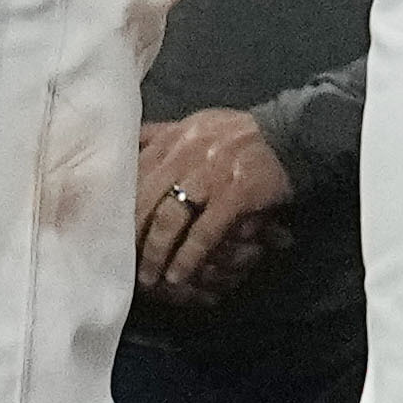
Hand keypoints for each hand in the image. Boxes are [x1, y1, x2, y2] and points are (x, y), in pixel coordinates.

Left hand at [133, 106, 296, 299]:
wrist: (294, 134)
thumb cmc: (240, 134)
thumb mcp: (197, 124)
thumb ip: (160, 135)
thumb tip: (124, 145)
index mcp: (175, 136)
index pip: (133, 173)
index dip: (117, 206)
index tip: (107, 233)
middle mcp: (187, 151)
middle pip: (145, 199)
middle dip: (131, 236)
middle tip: (123, 265)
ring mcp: (212, 171)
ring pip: (170, 217)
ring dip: (156, 252)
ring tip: (149, 277)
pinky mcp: (236, 192)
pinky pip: (204, 231)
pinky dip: (188, 256)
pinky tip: (179, 275)